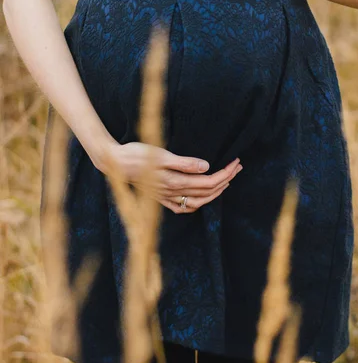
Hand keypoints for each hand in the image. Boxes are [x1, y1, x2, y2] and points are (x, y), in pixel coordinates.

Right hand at [100, 141, 242, 213]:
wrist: (114, 163)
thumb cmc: (136, 155)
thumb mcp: (161, 155)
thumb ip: (184, 163)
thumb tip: (206, 167)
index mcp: (175, 182)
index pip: (208, 181)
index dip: (225, 174)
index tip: (236, 163)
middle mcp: (172, 193)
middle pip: (206, 191)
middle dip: (225, 180)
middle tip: (238, 167)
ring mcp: (166, 197)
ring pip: (197, 201)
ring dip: (215, 192)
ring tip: (226, 181)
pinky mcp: (159, 197)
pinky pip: (182, 207)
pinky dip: (196, 204)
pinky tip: (200, 199)